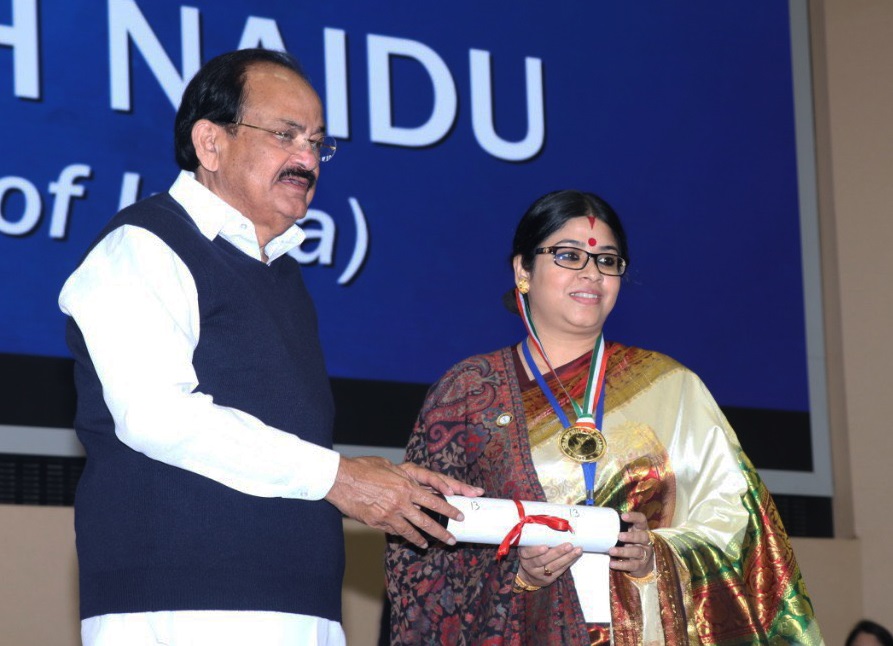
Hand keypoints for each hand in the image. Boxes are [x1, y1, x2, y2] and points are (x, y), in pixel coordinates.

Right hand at [324, 456, 479, 548]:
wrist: (341, 479)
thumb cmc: (364, 468)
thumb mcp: (389, 467)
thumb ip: (403, 477)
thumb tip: (412, 482)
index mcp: (407, 486)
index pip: (434, 501)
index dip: (449, 510)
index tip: (459, 517)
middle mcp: (400, 502)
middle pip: (427, 521)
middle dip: (442, 531)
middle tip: (452, 539)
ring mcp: (389, 514)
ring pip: (410, 531)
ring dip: (422, 539)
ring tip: (429, 545)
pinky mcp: (376, 522)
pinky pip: (393, 531)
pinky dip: (402, 535)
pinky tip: (406, 538)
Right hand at [517, 543, 582, 586]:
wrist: (528, 574)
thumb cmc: (531, 554)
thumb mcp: (527, 545)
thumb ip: (535, 537)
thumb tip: (550, 524)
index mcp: (523, 554)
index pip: (528, 553)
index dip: (536, 551)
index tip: (545, 547)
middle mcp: (530, 565)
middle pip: (543, 560)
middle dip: (557, 552)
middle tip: (569, 545)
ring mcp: (539, 574)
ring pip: (554, 566)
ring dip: (567, 558)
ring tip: (577, 550)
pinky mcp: (548, 579)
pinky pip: (560, 571)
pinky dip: (569, 562)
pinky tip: (575, 556)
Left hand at [607, 511, 653, 577]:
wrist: (644, 563)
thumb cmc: (631, 543)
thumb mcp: (628, 533)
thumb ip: (620, 527)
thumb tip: (599, 521)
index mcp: (642, 529)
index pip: (642, 520)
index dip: (634, 517)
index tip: (623, 516)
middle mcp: (646, 541)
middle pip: (642, 537)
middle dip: (631, 536)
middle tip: (619, 536)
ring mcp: (645, 554)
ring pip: (637, 551)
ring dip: (623, 551)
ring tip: (611, 551)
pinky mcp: (640, 565)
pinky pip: (632, 565)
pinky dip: (621, 564)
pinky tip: (612, 563)